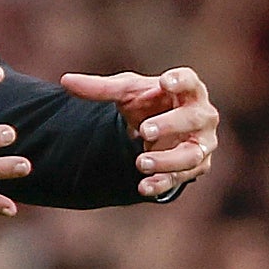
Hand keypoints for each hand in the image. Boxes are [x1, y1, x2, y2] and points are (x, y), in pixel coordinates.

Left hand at [60, 67, 217, 198]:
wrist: (156, 129)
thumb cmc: (147, 102)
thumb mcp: (124, 93)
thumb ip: (99, 88)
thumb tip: (66, 81)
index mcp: (188, 89)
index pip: (190, 81)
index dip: (181, 81)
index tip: (165, 81)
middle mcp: (201, 115)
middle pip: (193, 118)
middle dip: (170, 125)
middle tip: (144, 130)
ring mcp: (202, 143)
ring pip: (191, 154)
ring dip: (167, 160)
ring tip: (140, 163)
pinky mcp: (196, 166)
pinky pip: (182, 178)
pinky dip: (162, 183)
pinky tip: (143, 187)